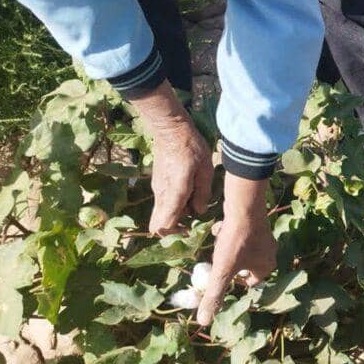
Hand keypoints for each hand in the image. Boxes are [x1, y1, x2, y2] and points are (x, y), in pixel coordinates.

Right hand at [131, 82, 213, 234]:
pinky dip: (174, 204)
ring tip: (195, 202)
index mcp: (174, 194)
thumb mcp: (205, 170)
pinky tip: (190, 192)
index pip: (163, 226)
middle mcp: (162, 195)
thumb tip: (198, 212)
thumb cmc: (191, 148)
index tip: (190, 229)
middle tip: (192, 221)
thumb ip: (202, 193)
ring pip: (161, 213)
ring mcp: (158, 189)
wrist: (171, 130)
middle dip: (174, 228)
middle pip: (158, 225)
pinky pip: (164, 202)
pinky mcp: (158, 183)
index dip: (175, 233)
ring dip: (176, 215)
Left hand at [197, 175, 276, 325]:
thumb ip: (214, 295)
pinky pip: (244, 235)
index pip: (250, 283)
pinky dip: (233, 235)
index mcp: (266, 268)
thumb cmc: (236, 242)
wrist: (244, 208)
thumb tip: (204, 321)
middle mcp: (270, 253)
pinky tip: (222, 229)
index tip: (220, 274)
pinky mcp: (259, 224)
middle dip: (231, 264)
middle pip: (246, 266)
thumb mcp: (222, 271)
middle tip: (218, 259)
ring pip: (244, 250)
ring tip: (220, 244)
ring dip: (230, 249)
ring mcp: (266, 237)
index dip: (232, 280)